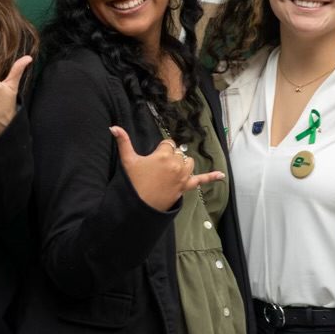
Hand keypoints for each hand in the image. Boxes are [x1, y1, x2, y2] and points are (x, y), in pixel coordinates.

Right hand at [110, 126, 224, 211]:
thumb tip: (113, 127)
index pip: (168, 144)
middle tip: (157, 169)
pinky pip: (201, 180)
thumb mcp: (127, 160)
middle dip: (169, 157)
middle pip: (177, 153)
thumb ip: (122, 141)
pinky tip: (221, 176)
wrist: (139, 206)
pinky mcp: (186, 187)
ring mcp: (183, 176)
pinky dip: (211, 177)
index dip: (161, 150)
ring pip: (188, 162)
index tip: (153, 159)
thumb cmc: (133, 183)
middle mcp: (176, 164)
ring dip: (182, 164)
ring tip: (170, 170)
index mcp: (163, 155)